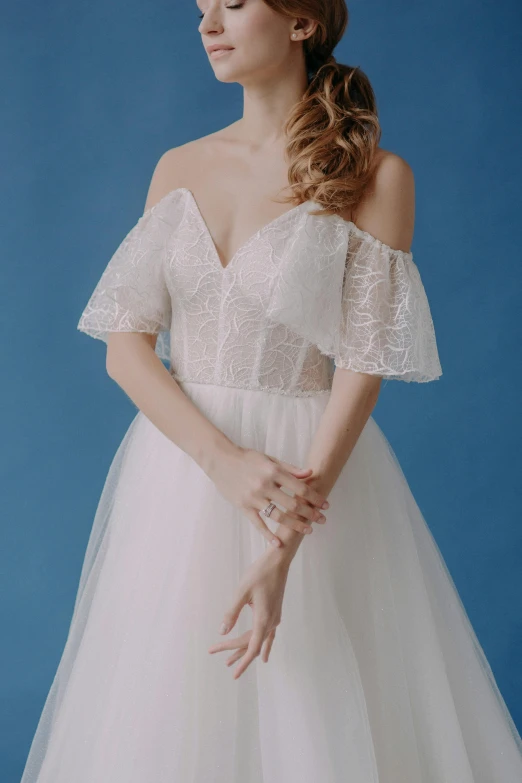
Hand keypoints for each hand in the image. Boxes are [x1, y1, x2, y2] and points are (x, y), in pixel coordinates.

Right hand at [206, 443, 328, 546]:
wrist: (220, 461)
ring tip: (308, 531)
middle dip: (310, 513)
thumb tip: (310, 473)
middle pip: (293, 504)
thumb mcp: (270, 459)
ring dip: (296, 525)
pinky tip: (278, 544)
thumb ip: (290, 468)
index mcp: (274, 471)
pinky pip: (258, 524)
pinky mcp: (244, 507)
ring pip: (279, 516)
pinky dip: (268, 535)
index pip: (300, 488)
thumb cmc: (247, 458)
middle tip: (322, 520)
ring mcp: (254, 498)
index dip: (315, 497)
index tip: (325, 505)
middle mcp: (265, 485)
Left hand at [208, 545, 290, 678]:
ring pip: (261, 640)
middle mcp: (272, 621)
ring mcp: (275, 617)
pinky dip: (263, 644)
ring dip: (247, 649)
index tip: (234, 674)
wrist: (279, 561)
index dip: (242, 661)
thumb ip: (232, 612)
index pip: (252, 647)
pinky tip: (264, 649)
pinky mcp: (275, 611)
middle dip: (237, 653)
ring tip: (233, 660)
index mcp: (263, 619)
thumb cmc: (259, 573)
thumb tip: (222, 631)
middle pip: (254, 644)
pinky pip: (269, 633)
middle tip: (221, 660)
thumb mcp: (241, 591)